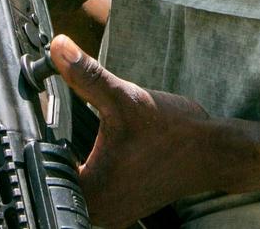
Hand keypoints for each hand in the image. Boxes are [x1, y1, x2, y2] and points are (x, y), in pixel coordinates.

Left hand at [49, 36, 212, 227]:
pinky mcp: (125, 208)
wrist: (214, 152)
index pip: (45, 166)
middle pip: (61, 174)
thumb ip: (86, 76)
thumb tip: (58, 47)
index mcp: (89, 193)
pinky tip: (117, 148)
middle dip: (67, 145)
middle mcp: (97, 212)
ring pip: (81, 181)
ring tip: (105, 135)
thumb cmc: (174, 132)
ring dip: (84, 157)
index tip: (56, 114)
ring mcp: (112, 214)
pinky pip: (99, 188)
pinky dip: (100, 168)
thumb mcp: (126, 98)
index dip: (46, 137)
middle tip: (89, 123)